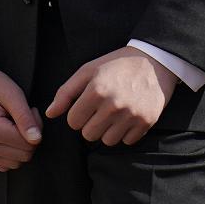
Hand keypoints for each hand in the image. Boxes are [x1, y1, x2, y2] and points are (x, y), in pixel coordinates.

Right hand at [0, 69, 41, 171]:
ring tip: (15, 125)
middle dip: (30, 138)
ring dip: (21, 147)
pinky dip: (10, 153)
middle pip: (23, 156)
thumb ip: (25, 118)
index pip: (28, 144)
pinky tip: (8, 135)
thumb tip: (37, 139)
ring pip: (14, 163)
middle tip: (25, 117)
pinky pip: (3, 165)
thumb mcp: (12, 94)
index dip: (36, 127)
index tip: (31, 110)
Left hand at [46, 47, 177, 145]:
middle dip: (91, 124)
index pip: (73, 122)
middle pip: (88, 135)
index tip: (87, 104)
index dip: (78, 114)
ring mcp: (131, 115)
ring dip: (108, 130)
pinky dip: (126, 132)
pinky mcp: (146, 122)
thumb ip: (66, 92)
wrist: (154, 62)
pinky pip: (127, 141)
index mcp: (96, 90)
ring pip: (107, 141)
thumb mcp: (88, 70)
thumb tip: (49, 114)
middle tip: (101, 109)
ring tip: (115, 113)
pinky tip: (129, 115)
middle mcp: (113, 105)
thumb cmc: (116, 65)